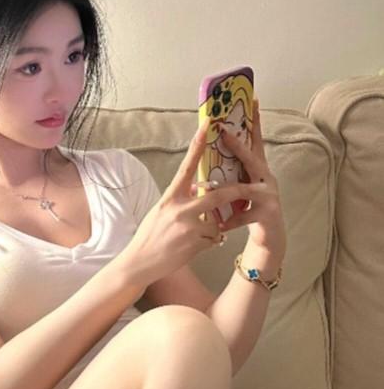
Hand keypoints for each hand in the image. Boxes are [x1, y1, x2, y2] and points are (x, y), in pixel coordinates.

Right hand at [121, 117, 268, 289]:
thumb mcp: (161, 212)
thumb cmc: (149, 236)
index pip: (186, 167)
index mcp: (169, 198)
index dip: (197, 145)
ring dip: (213, 228)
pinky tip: (191, 248)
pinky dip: (208, 243)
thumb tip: (198, 189)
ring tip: (194, 237)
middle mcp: (179, 210)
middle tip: (250, 188)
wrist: (139, 262)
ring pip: (216, 222)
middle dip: (235, 193)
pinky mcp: (195, 245)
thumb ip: (180, 200)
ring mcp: (188, 228)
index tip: (207, 125)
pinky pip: (213, 240)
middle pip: (217, 196)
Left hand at [199, 99, 285, 257]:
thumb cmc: (250, 213)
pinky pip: (245, 215)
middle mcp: (266, 179)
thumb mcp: (239, 192)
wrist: (269, 240)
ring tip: (208, 189)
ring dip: (226, 189)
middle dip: (238, 145)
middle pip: (252, 158)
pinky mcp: (268, 214)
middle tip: (225, 132)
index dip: (254, 122)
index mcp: (258, 171)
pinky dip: (231, 221)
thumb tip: (206, 167)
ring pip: (245, 188)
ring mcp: (270, 196)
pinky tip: (220, 226)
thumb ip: (230, 178)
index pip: (255, 142)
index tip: (252, 100)